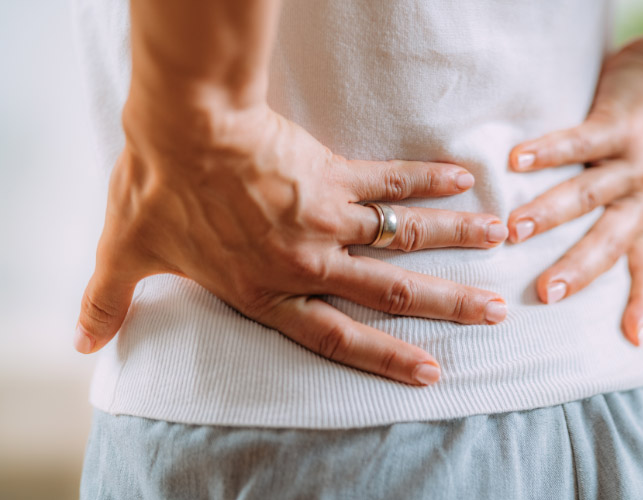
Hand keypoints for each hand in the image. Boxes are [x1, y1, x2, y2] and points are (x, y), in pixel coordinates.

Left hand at [75, 103, 508, 385]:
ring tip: (501, 241)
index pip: (337, 336)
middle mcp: (307, 263)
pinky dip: (427, 182)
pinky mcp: (333, 174)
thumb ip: (109, 301)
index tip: (432, 371)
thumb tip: (83, 341)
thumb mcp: (127, 251)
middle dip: (447, 305)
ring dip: (456, 240)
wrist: (182, 125)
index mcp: (266, 291)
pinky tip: (464, 180)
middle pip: (390, 291)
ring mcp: (326, 218)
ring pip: (403, 236)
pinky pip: (390, 181)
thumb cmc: (157, 188)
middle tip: (494, 310)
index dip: (386, 357)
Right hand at [506, 42, 642, 345]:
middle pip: (610, 241)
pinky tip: (517, 158)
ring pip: (589, 193)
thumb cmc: (640, 143)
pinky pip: (581, 139)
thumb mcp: (636, 188)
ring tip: (513, 230)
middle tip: (543, 294)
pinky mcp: (618, 125)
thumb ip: (603, 219)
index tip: (632, 339)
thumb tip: (546, 252)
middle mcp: (639, 197)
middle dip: (577, 269)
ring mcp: (630, 161)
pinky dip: (548, 151)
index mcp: (641, 218)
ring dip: (551, 213)